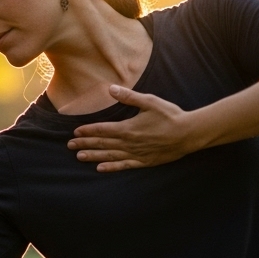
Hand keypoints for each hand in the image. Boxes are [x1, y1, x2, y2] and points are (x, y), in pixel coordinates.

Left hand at [67, 86, 206, 171]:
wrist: (188, 134)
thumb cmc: (170, 115)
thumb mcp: (149, 101)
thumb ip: (129, 96)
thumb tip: (111, 89)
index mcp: (129, 128)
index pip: (103, 130)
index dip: (88, 131)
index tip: (76, 132)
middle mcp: (129, 143)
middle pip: (103, 144)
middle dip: (85, 144)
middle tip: (70, 146)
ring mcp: (136, 154)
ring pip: (110, 156)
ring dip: (94, 156)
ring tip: (79, 157)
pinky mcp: (144, 161)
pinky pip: (124, 165)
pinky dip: (111, 167)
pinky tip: (100, 168)